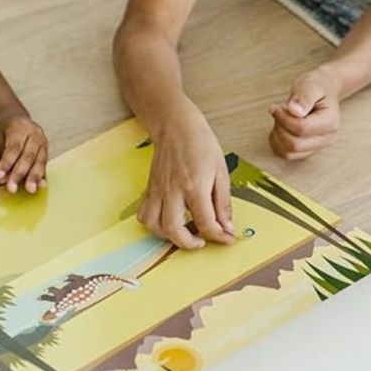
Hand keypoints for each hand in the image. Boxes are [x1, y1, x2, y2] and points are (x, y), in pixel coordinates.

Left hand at [0, 109, 47, 193]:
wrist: (14, 117)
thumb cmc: (4, 130)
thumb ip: (3, 157)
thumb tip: (4, 178)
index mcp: (20, 128)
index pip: (14, 148)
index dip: (7, 163)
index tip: (0, 176)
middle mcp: (35, 133)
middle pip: (28, 156)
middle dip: (20, 173)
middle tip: (12, 187)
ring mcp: (43, 141)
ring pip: (39, 160)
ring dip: (34, 177)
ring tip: (30, 189)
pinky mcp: (46, 149)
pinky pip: (44, 163)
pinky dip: (42, 175)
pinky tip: (41, 185)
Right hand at [138, 102, 234, 250]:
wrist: (176, 126)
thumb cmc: (200, 144)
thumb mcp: (221, 172)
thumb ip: (223, 202)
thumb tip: (226, 227)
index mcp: (194, 186)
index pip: (206, 223)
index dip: (219, 236)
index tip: (227, 238)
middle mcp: (173, 191)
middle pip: (174, 230)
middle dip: (189, 244)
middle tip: (202, 241)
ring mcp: (158, 190)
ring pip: (154, 225)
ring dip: (168, 236)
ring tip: (183, 232)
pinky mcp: (150, 189)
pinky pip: (144, 214)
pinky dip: (154, 224)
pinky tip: (167, 220)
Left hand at [269, 67, 340, 159]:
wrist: (321, 91)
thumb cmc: (316, 87)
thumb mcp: (311, 84)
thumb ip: (304, 96)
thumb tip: (295, 111)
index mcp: (330, 123)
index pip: (301, 129)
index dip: (283, 118)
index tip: (275, 106)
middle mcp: (326, 139)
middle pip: (294, 144)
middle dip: (280, 127)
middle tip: (279, 112)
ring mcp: (316, 147)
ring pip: (289, 152)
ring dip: (278, 135)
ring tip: (282, 119)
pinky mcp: (306, 151)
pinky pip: (285, 154)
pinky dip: (277, 142)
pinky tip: (280, 127)